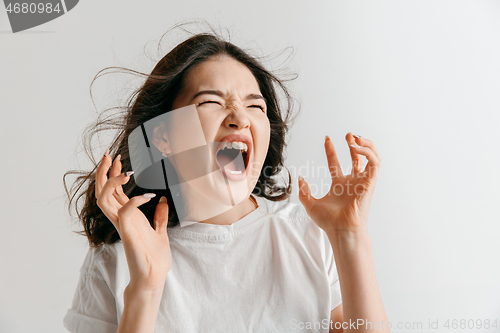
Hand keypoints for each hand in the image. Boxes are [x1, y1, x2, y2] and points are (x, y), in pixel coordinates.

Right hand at [95, 151, 171, 291]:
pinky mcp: (127, 233)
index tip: (117, 158)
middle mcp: (121, 218)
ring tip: (125, 171)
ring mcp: (122, 225)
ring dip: (112, 182)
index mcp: (127, 216)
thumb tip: (163, 200)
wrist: (153, 276)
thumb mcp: (160, 231)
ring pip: (104, 199)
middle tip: (109, 154)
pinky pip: (124, 212)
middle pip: (102, 191)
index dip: (113, 173)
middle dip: (104, 171)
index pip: (113, 190)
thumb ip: (159, 216)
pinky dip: (134, 201)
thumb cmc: (154, 257)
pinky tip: (148, 196)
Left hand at [298, 133, 380, 236]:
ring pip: (371, 157)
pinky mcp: (370, 181)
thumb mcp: (310, 204)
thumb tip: (300, 178)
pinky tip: (357, 147)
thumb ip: (304, 191)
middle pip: (357, 158)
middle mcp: (352, 181)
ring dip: (365, 145)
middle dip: (354, 144)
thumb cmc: (329, 221)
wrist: (341, 229)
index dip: (331, 150)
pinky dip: (368, 152)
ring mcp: (362, 181)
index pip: (336, 163)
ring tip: (354, 138)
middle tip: (348, 135)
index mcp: (339, 184)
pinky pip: (375, 162)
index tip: (327, 138)